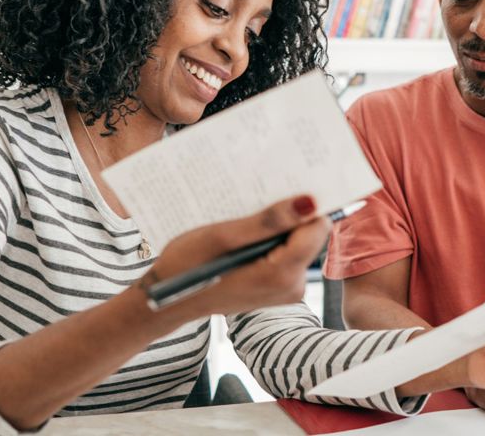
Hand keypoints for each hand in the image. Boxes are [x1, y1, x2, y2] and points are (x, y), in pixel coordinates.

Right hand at [145, 195, 329, 315]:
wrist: (168, 300)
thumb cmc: (188, 266)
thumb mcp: (223, 237)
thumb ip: (268, 221)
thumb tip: (309, 203)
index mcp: (281, 275)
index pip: (316, 227)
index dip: (305, 205)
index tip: (287, 185)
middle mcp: (291, 286)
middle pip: (308, 235)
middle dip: (288, 215)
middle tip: (259, 199)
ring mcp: (285, 289)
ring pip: (296, 242)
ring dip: (276, 226)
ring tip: (247, 217)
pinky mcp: (276, 286)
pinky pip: (284, 253)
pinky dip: (269, 239)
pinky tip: (246, 232)